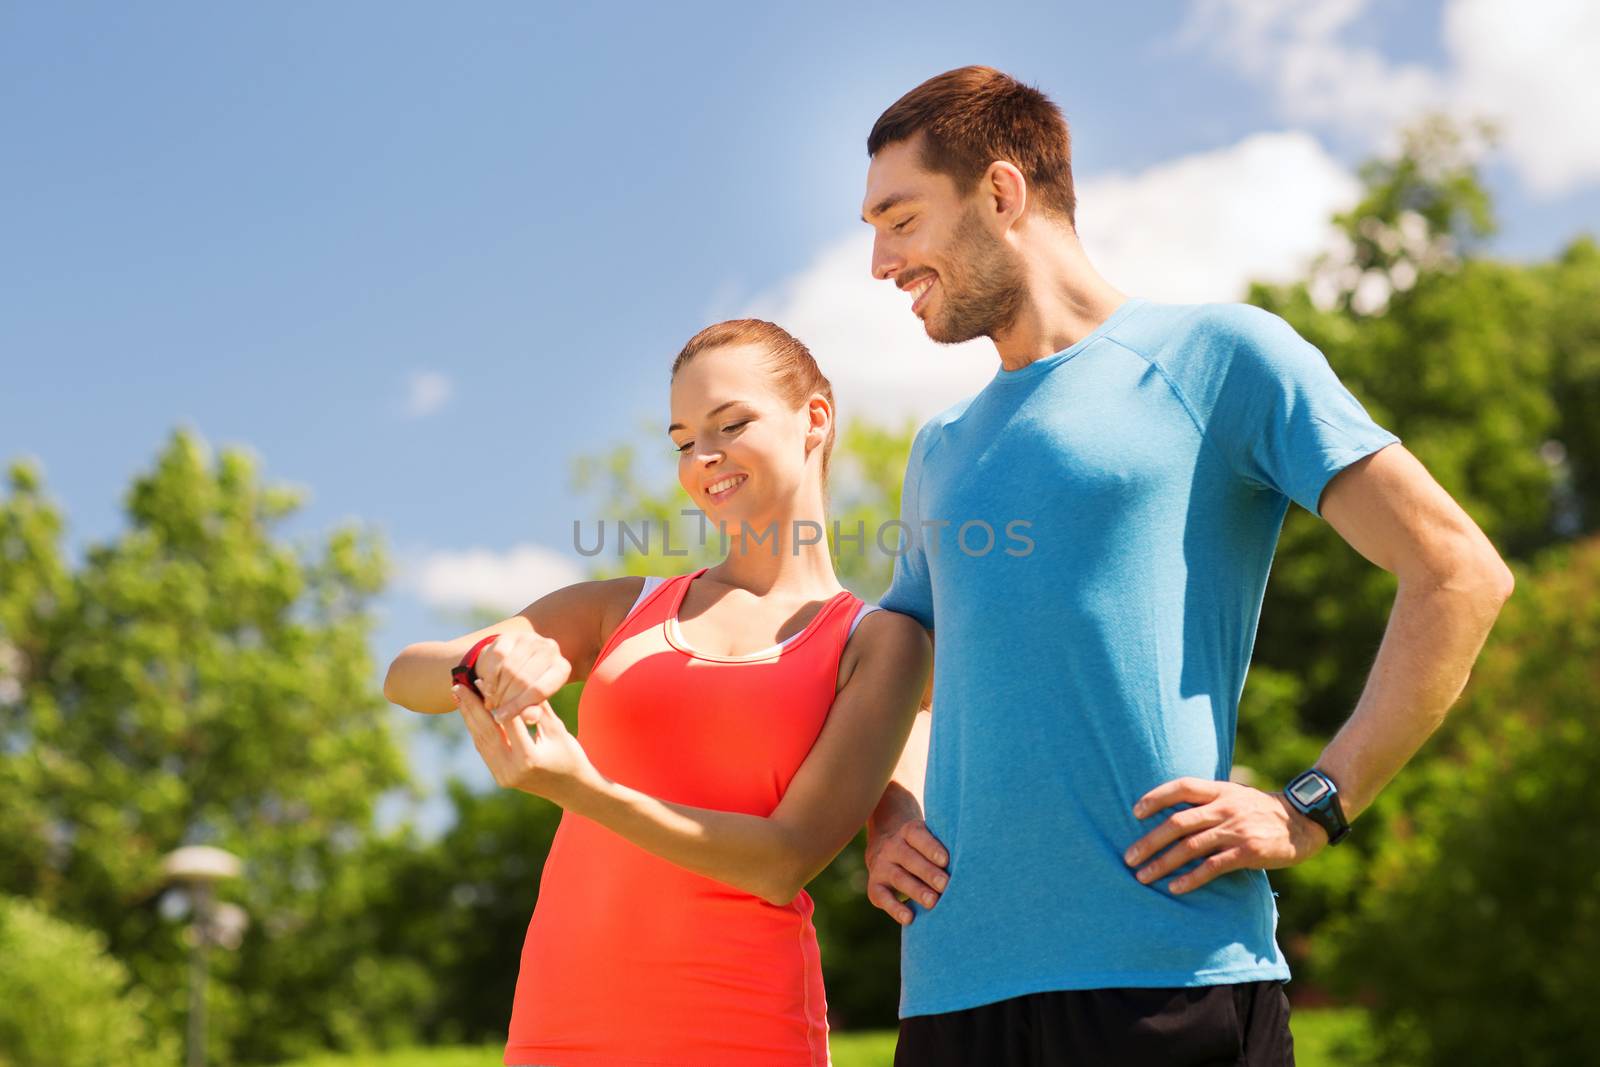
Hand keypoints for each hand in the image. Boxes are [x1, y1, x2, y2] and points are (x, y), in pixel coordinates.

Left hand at [453, 682, 598, 804]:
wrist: (572, 789)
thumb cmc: (571, 756)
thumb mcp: (558, 730)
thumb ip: (538, 709)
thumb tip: (520, 680)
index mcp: (529, 757)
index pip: (506, 720)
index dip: (493, 698)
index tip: (481, 680)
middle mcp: (512, 769)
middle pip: (487, 732)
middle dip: (471, 707)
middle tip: (458, 686)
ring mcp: (504, 776)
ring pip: (481, 742)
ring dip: (469, 718)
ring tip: (460, 697)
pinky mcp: (500, 778)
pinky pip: (485, 751)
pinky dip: (477, 731)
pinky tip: (471, 714)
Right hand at [474, 631, 572, 726]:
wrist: (511, 664)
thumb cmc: (527, 689)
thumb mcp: (533, 701)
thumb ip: (532, 710)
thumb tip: (530, 718)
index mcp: (562, 668)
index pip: (540, 690)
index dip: (519, 706)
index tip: (502, 718)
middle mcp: (550, 649)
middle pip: (524, 680)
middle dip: (507, 699)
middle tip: (496, 711)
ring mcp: (531, 639)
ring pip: (510, 668)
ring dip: (497, 689)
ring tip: (492, 702)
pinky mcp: (511, 635)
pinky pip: (498, 657)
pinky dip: (490, 676)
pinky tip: (487, 688)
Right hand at [865, 799, 949, 925]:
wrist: (885, 849)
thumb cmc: (922, 848)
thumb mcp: (929, 839)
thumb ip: (945, 846)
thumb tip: (976, 863)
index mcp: (908, 832)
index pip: (918, 836)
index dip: (931, 847)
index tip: (946, 861)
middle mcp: (892, 847)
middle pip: (909, 858)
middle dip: (928, 872)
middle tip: (945, 885)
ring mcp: (882, 866)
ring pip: (898, 877)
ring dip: (916, 890)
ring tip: (932, 902)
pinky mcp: (874, 886)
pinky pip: (882, 897)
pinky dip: (894, 908)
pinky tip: (909, 918)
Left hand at [1122, 777, 1327, 893]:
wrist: (1304, 822)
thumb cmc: (1261, 811)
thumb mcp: (1236, 796)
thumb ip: (1209, 801)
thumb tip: (1172, 812)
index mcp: (1220, 790)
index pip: (1182, 787)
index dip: (1156, 797)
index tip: (1134, 812)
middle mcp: (1225, 807)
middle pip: (1178, 822)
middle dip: (1150, 841)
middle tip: (1129, 858)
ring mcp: (1236, 830)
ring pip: (1191, 846)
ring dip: (1163, 863)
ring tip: (1143, 876)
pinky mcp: (1248, 852)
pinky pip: (1212, 866)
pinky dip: (1191, 878)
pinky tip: (1175, 888)